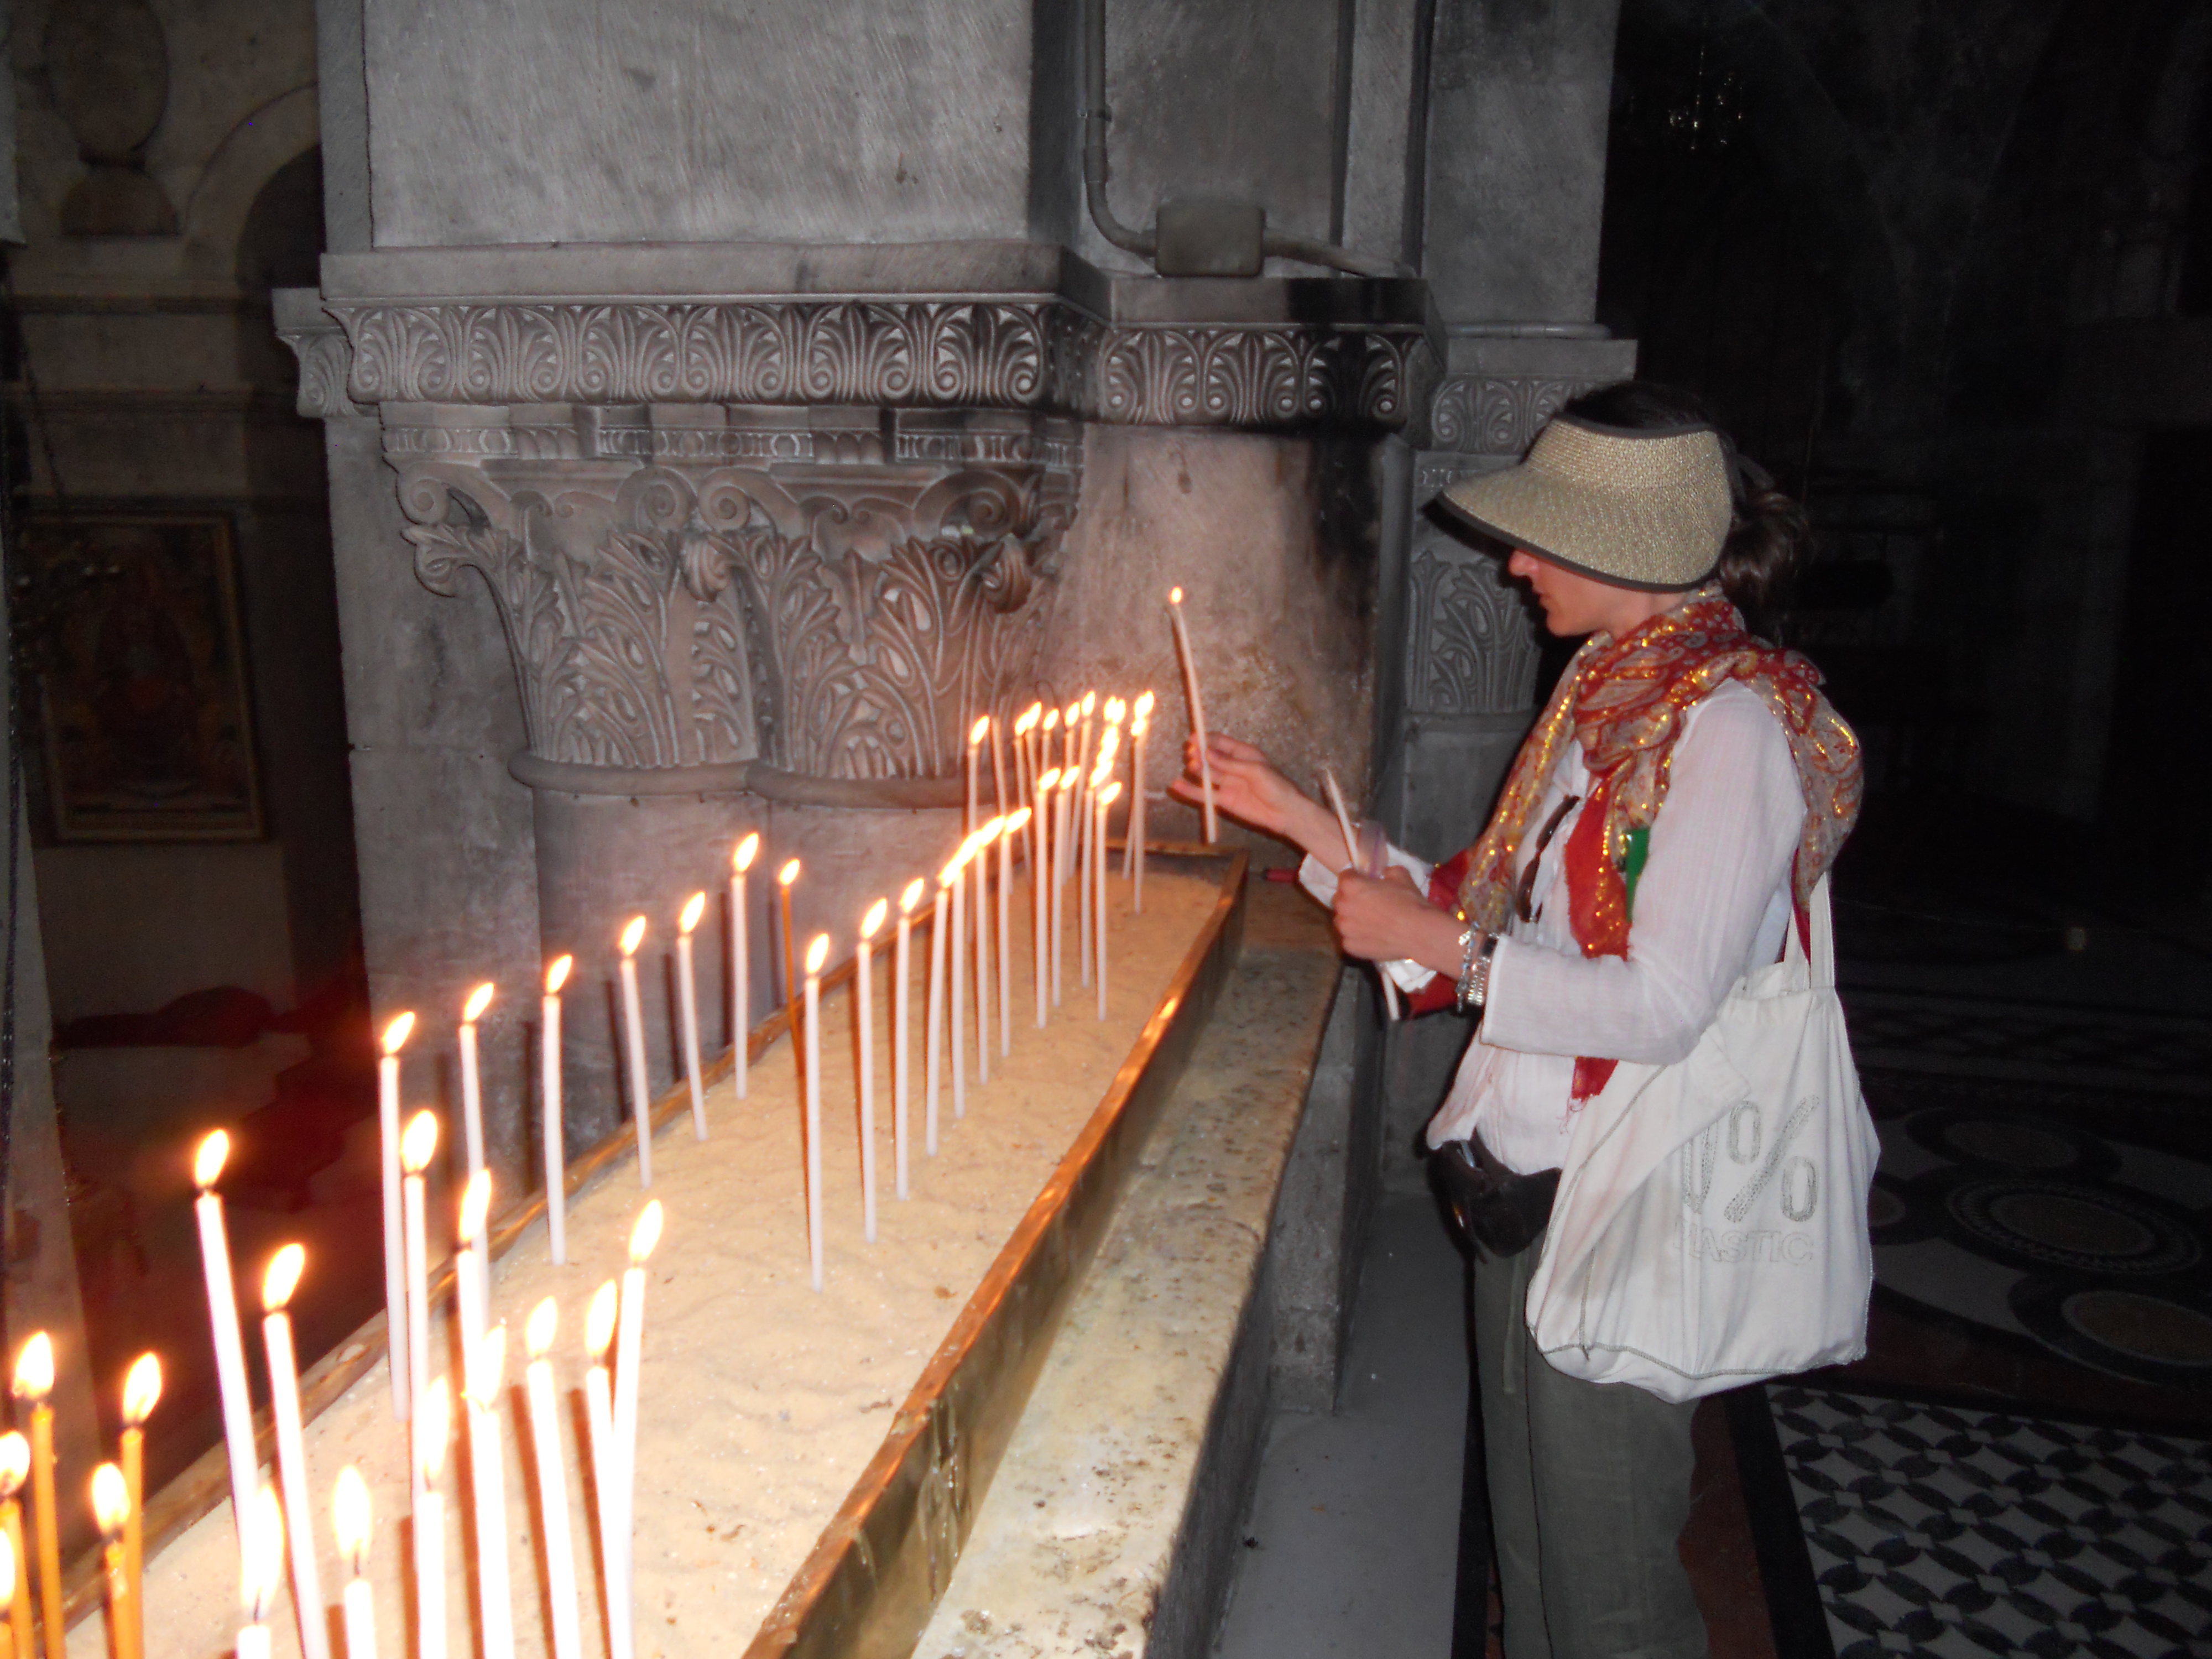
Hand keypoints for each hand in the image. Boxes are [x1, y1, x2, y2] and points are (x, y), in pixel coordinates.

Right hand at [1169, 732, 1337, 854]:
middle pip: (1210, 757)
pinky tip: (1176, 785)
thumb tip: (1207, 753)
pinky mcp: (1223, 800)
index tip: (1193, 739)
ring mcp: (1227, 783)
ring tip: (1190, 768)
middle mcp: (1232, 766)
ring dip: (1195, 770)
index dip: (1206, 740)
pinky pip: (1204, 794)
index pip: (1220, 742)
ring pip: (1205, 774)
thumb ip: (1230, 763)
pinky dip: (1190, 790)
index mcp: (1243, 753)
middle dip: (1199, 754)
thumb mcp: (1255, 771)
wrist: (1285, 813)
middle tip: (1191, 755)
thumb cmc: (1276, 787)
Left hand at [1332, 869, 1464, 971]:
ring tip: (1371, 922)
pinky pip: (1349, 939)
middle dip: (1351, 899)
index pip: (1345, 877)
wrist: (1418, 933)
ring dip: (1352, 919)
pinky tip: (1373, 937)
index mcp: (1350, 886)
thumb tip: (1384, 875)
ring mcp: (1344, 929)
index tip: (1365, 883)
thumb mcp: (1400, 875)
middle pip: (1340, 899)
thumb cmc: (1409, 902)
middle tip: (1369, 904)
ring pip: (1342, 920)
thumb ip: (1386, 872)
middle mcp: (1342, 907)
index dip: (1356, 878)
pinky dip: (1358, 937)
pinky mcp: (1350, 947)